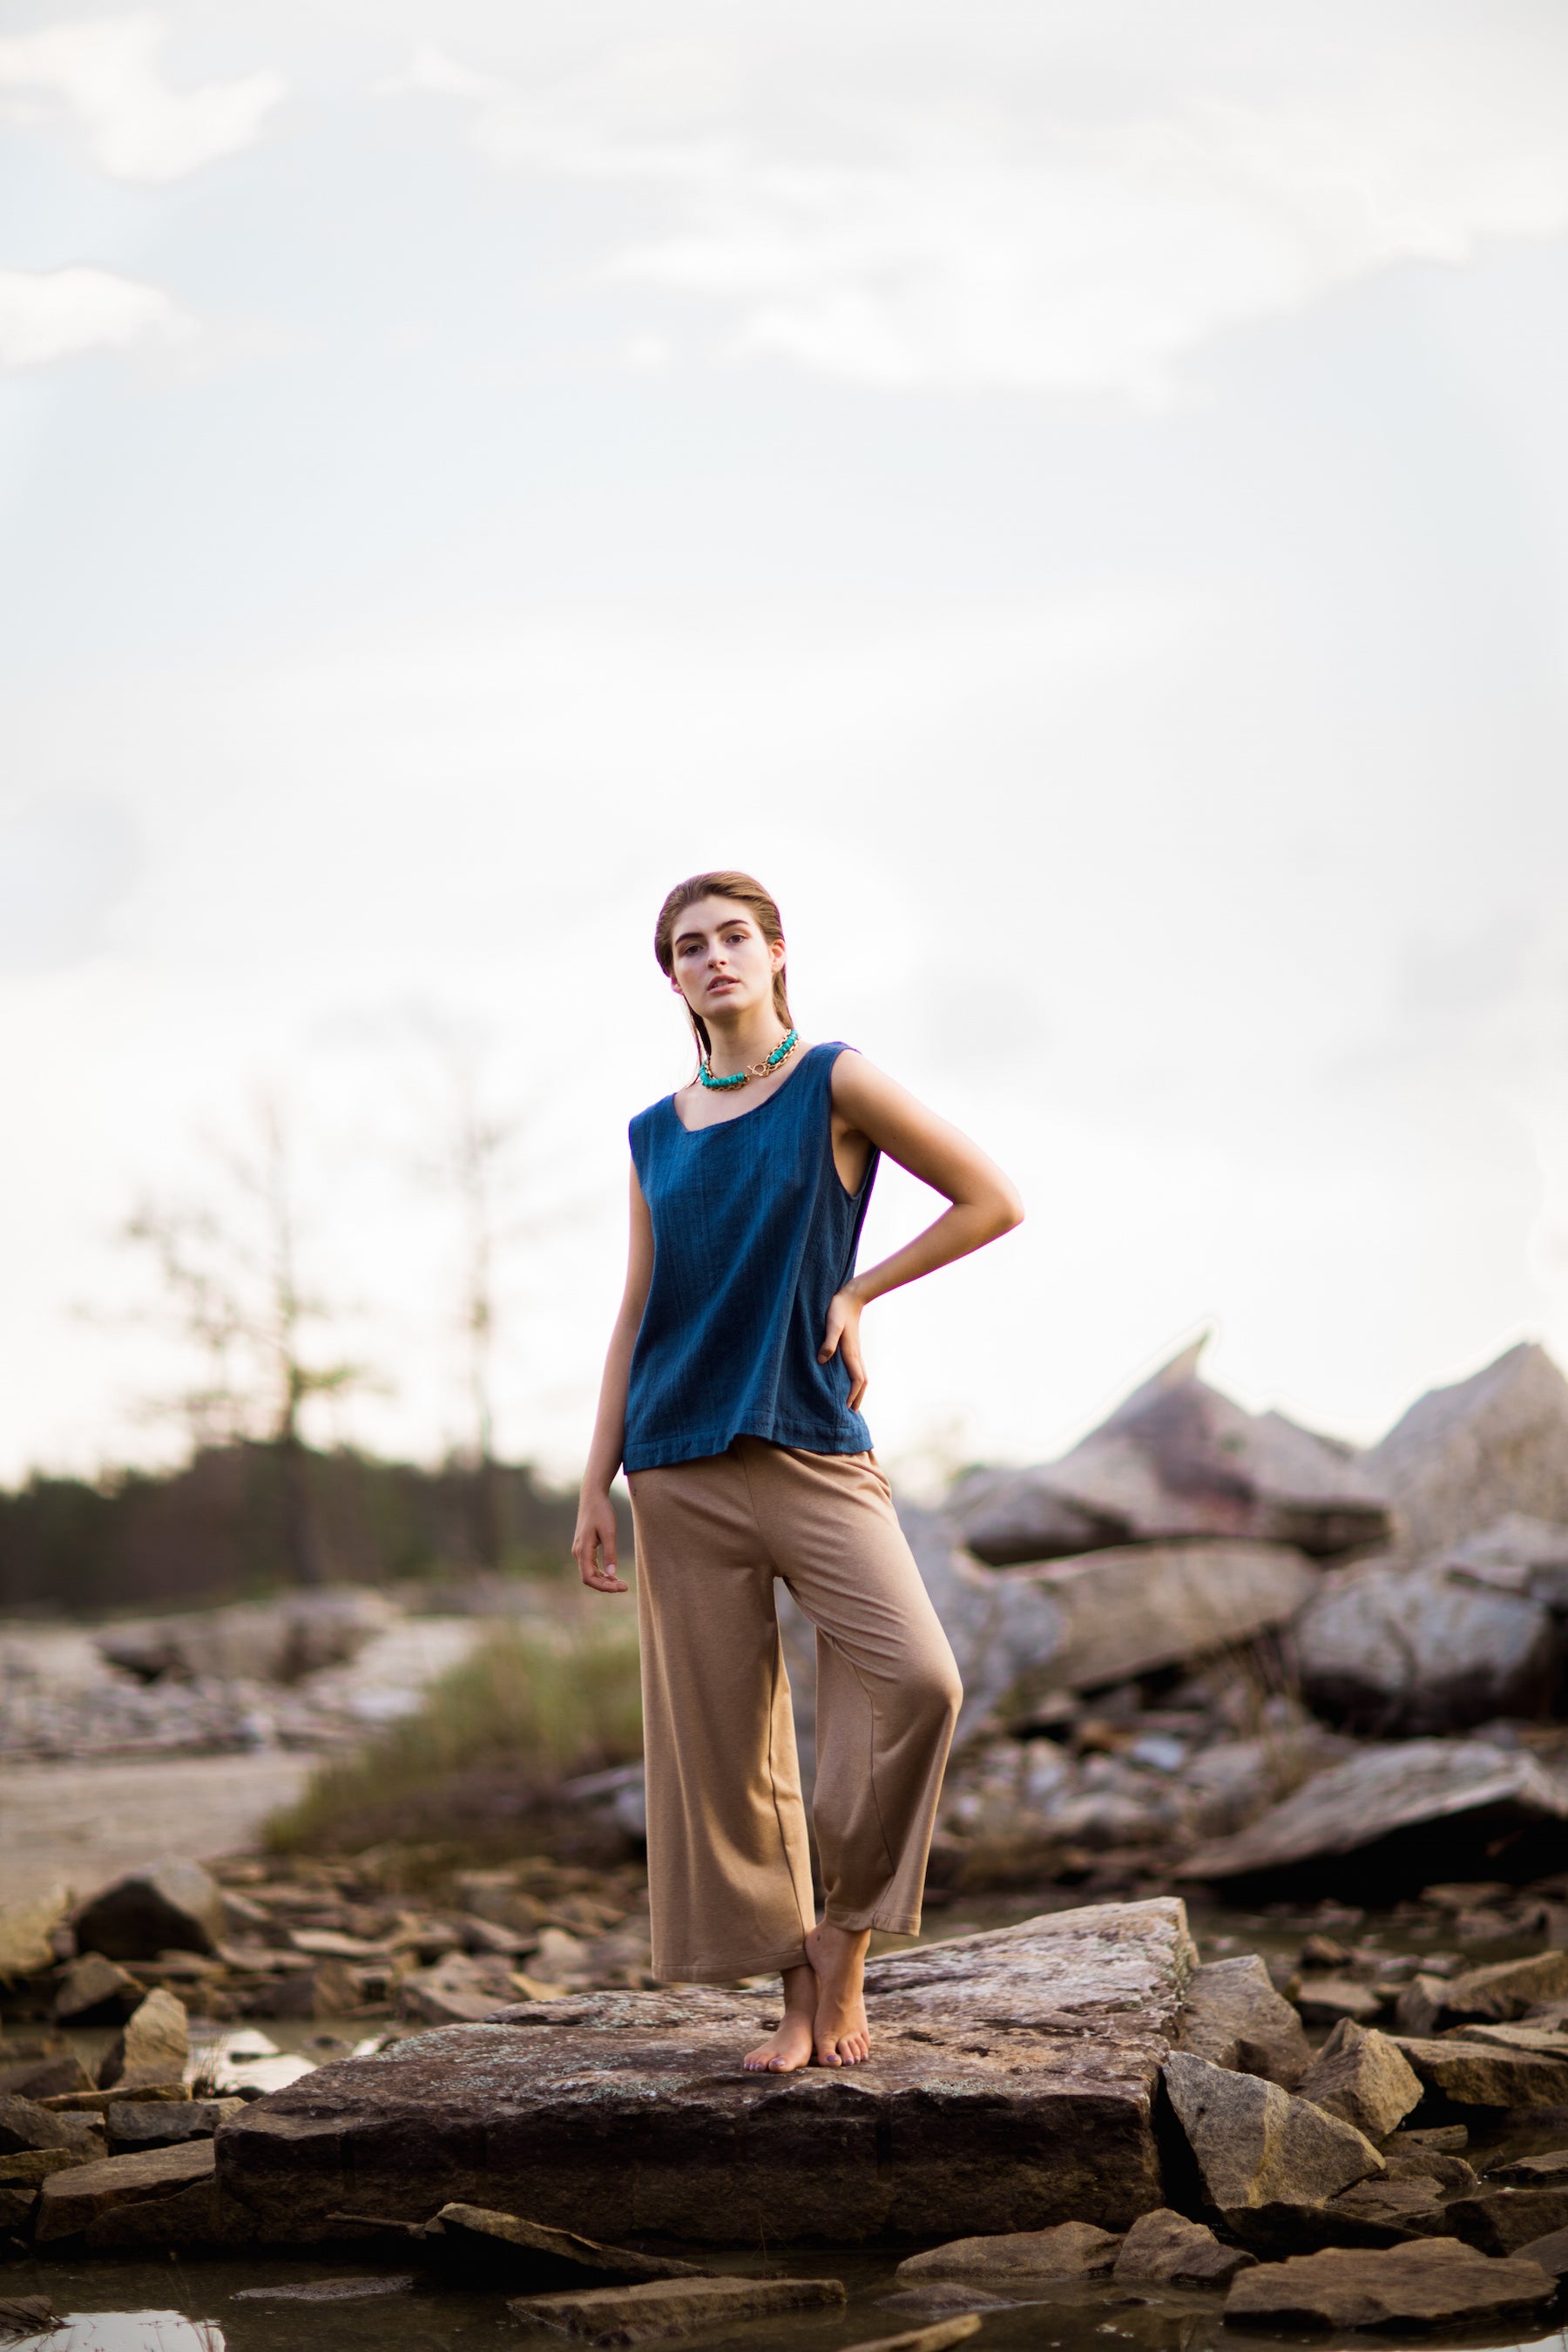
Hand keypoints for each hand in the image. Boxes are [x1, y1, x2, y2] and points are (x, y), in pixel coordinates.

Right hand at [573, 1489, 627, 1593]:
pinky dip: (601, 1572)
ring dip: (604, 1580)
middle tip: (625, 1587)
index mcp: (582, 1550)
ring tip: (621, 1583)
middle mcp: (578, 1552)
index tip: (620, 1587)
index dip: (603, 1586)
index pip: (589, 1578)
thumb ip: (610, 1553)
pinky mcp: (584, 1547)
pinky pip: (590, 1566)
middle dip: (606, 1585)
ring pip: (590, 1573)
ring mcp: (580, 1550)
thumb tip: (612, 1573)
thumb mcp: (609, 1532)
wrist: (592, 1497)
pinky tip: (613, 1574)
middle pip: (589, 1578)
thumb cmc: (601, 1512)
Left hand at [818, 1287, 867, 1409]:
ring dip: (858, 1391)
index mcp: (851, 1353)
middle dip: (858, 1398)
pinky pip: (857, 1370)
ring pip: (861, 1376)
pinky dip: (856, 1381)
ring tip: (852, 1403)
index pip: (856, 1380)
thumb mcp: (831, 1325)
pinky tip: (848, 1382)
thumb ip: (828, 1342)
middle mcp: (856, 1355)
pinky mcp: (852, 1348)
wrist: (850, 1297)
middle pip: (862, 1382)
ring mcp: (855, 1352)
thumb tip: (822, 1361)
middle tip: (852, 1414)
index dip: (852, 1395)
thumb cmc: (838, 1310)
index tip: (846, 1409)